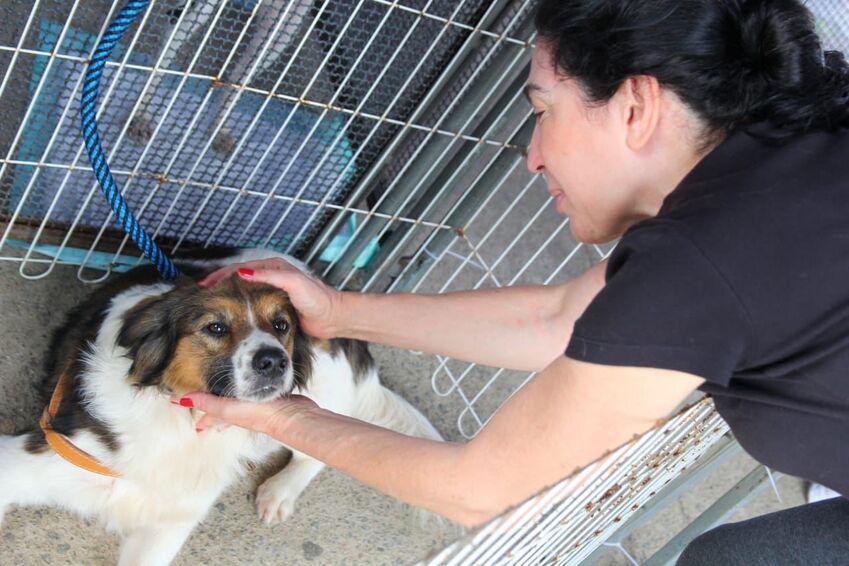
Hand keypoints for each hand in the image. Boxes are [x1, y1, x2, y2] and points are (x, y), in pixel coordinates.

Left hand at [174, 392, 319, 435]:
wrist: (293, 417)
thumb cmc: (261, 414)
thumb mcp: (229, 407)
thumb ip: (207, 402)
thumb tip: (181, 401)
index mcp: (228, 413)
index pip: (205, 410)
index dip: (192, 405)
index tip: (177, 401)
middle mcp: (240, 412)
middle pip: (220, 409)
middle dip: (210, 410)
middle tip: (199, 408)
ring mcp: (255, 406)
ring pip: (236, 403)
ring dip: (228, 402)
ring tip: (224, 398)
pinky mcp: (270, 398)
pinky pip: (253, 394)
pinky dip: (248, 393)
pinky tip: (257, 388)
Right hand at [200, 258, 341, 338]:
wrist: (332, 316)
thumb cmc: (317, 299)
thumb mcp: (294, 283)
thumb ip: (271, 276)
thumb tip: (243, 272)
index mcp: (274, 267)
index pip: (240, 268)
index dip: (221, 275)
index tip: (206, 285)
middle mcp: (271, 276)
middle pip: (237, 277)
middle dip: (218, 283)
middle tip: (200, 292)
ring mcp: (271, 290)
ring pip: (242, 290)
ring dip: (225, 294)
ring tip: (208, 301)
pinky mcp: (273, 305)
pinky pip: (250, 301)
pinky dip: (236, 304)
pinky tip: (227, 313)